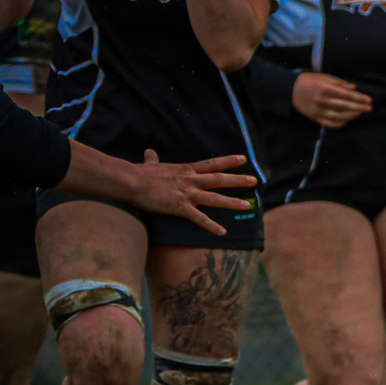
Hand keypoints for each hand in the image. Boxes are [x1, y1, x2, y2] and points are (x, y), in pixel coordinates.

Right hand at [128, 150, 257, 235]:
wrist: (131, 182)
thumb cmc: (139, 174)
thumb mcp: (150, 165)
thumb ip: (153, 159)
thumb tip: (149, 152)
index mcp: (186, 170)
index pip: (212, 164)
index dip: (228, 161)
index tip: (243, 159)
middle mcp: (191, 181)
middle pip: (219, 180)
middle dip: (238, 180)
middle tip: (255, 181)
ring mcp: (187, 194)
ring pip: (214, 198)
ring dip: (232, 202)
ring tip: (247, 205)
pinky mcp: (180, 207)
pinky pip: (199, 218)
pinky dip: (211, 226)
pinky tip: (222, 232)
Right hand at [292, 71, 371, 127]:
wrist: (290, 89)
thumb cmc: (309, 81)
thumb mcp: (324, 77)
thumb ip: (339, 83)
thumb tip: (354, 88)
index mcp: (325, 88)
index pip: (346, 95)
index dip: (359, 98)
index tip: (369, 100)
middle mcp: (321, 100)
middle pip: (344, 106)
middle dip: (359, 108)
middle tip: (370, 108)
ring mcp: (318, 110)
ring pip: (338, 116)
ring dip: (352, 115)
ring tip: (360, 113)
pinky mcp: (314, 117)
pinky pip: (329, 123)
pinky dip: (339, 123)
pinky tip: (347, 121)